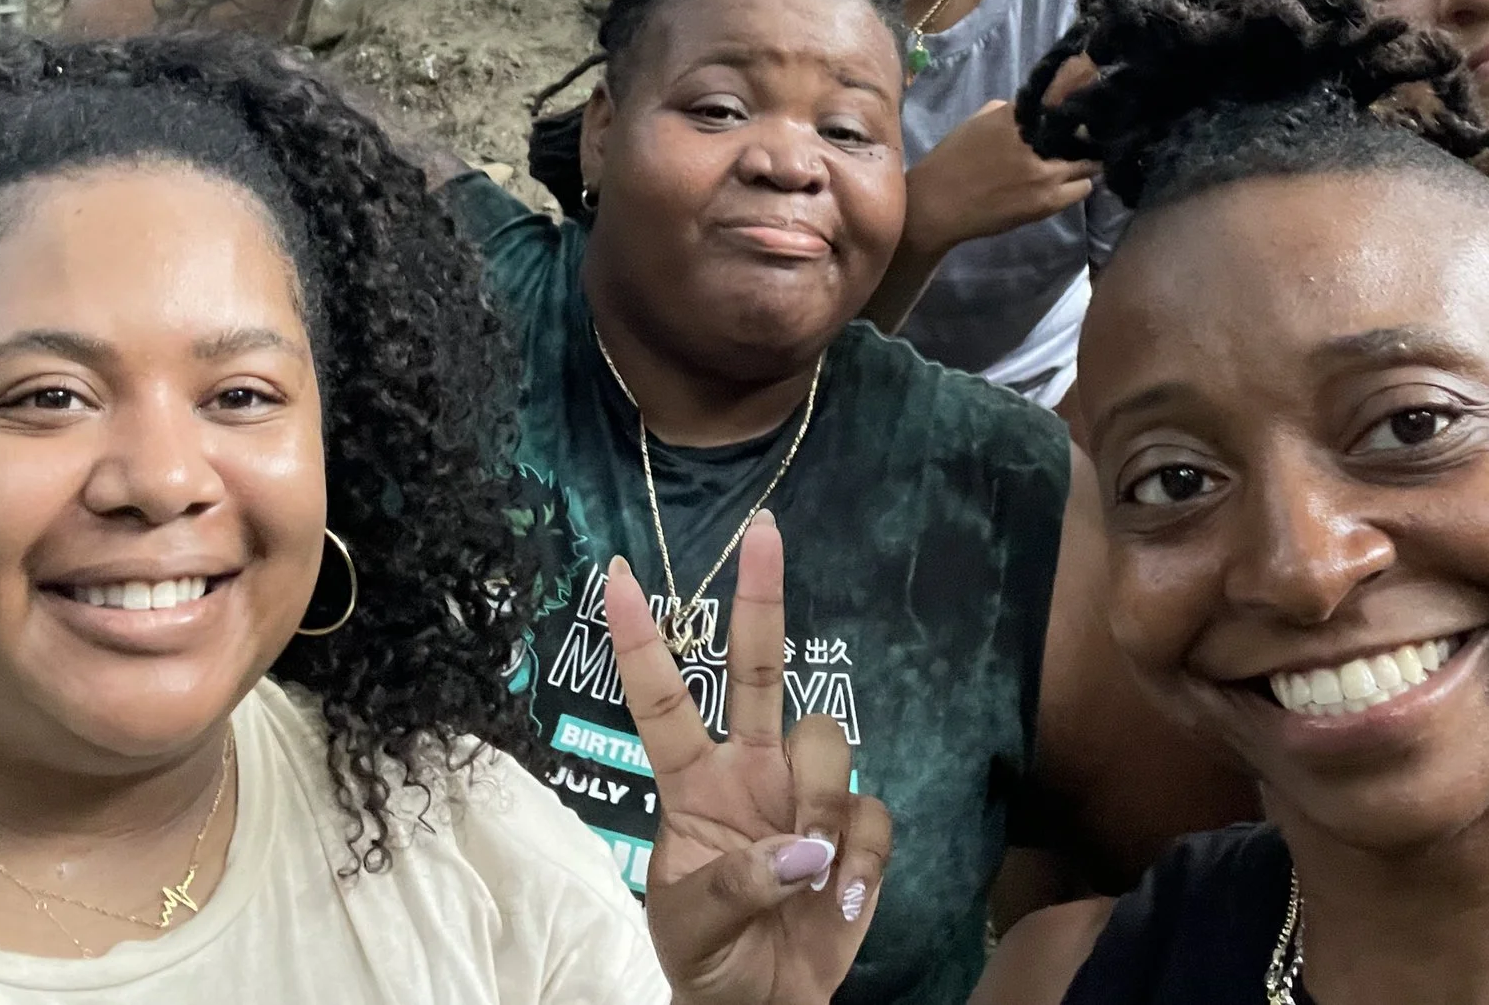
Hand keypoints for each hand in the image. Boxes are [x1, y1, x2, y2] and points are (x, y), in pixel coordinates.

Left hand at [606, 513, 891, 1004]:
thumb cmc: (708, 958)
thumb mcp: (690, 925)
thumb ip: (735, 885)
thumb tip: (799, 853)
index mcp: (692, 783)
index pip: (663, 697)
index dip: (641, 638)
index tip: (618, 574)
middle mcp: (750, 768)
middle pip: (759, 669)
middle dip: (761, 599)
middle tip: (763, 531)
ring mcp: (803, 796)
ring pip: (824, 742)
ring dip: (817, 809)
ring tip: (807, 880)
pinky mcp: (855, 832)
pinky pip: (870, 814)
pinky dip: (858, 861)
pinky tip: (837, 901)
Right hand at [904, 58, 1100, 256]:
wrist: (937, 204)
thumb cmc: (952, 160)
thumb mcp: (977, 122)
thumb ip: (1008, 112)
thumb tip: (1035, 112)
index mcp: (1016, 116)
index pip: (1062, 102)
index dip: (1072, 109)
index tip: (1076, 114)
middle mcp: (1036, 141)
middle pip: (1083, 133)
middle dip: (1083, 137)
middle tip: (1080, 143)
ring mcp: (1045, 173)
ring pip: (1089, 163)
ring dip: (1084, 163)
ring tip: (1076, 166)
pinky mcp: (1047, 201)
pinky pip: (1082, 188)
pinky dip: (1079, 184)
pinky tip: (1068, 184)